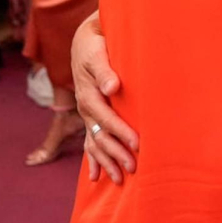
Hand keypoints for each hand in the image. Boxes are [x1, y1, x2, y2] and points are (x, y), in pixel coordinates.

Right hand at [71, 15, 139, 183]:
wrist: (83, 43)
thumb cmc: (95, 46)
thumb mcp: (97, 54)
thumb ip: (104, 70)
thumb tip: (112, 87)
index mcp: (88, 95)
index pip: (107, 119)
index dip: (122, 132)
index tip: (138, 145)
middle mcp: (85, 108)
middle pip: (101, 137)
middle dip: (117, 154)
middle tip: (134, 169)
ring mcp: (86, 114)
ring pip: (95, 143)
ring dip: (107, 161)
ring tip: (119, 180)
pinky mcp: (89, 116)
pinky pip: (89, 141)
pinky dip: (93, 159)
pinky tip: (96, 176)